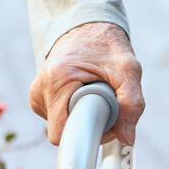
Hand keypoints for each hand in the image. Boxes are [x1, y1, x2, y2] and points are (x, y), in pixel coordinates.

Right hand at [29, 21, 144, 147]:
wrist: (88, 28)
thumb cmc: (108, 47)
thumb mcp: (128, 70)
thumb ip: (132, 104)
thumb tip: (127, 139)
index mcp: (57, 80)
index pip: (61, 133)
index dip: (89, 134)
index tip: (108, 122)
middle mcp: (40, 88)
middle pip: (64, 131)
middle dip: (90, 124)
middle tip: (109, 103)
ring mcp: (37, 94)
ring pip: (62, 127)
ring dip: (83, 117)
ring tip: (96, 93)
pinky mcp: (39, 98)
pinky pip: (59, 119)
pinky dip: (75, 112)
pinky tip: (84, 95)